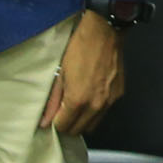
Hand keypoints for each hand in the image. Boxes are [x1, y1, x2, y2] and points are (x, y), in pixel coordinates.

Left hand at [41, 11, 124, 137]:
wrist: (105, 31)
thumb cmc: (78, 48)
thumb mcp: (60, 72)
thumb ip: (53, 100)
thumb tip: (44, 121)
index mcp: (78, 100)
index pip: (64, 127)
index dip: (55, 123)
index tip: (53, 116)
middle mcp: (96, 106)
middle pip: (79, 130)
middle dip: (68, 125)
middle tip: (63, 113)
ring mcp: (110, 102)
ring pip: (93, 124)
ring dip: (83, 120)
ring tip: (76, 106)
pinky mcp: (118, 95)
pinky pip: (104, 112)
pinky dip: (95, 111)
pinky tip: (90, 96)